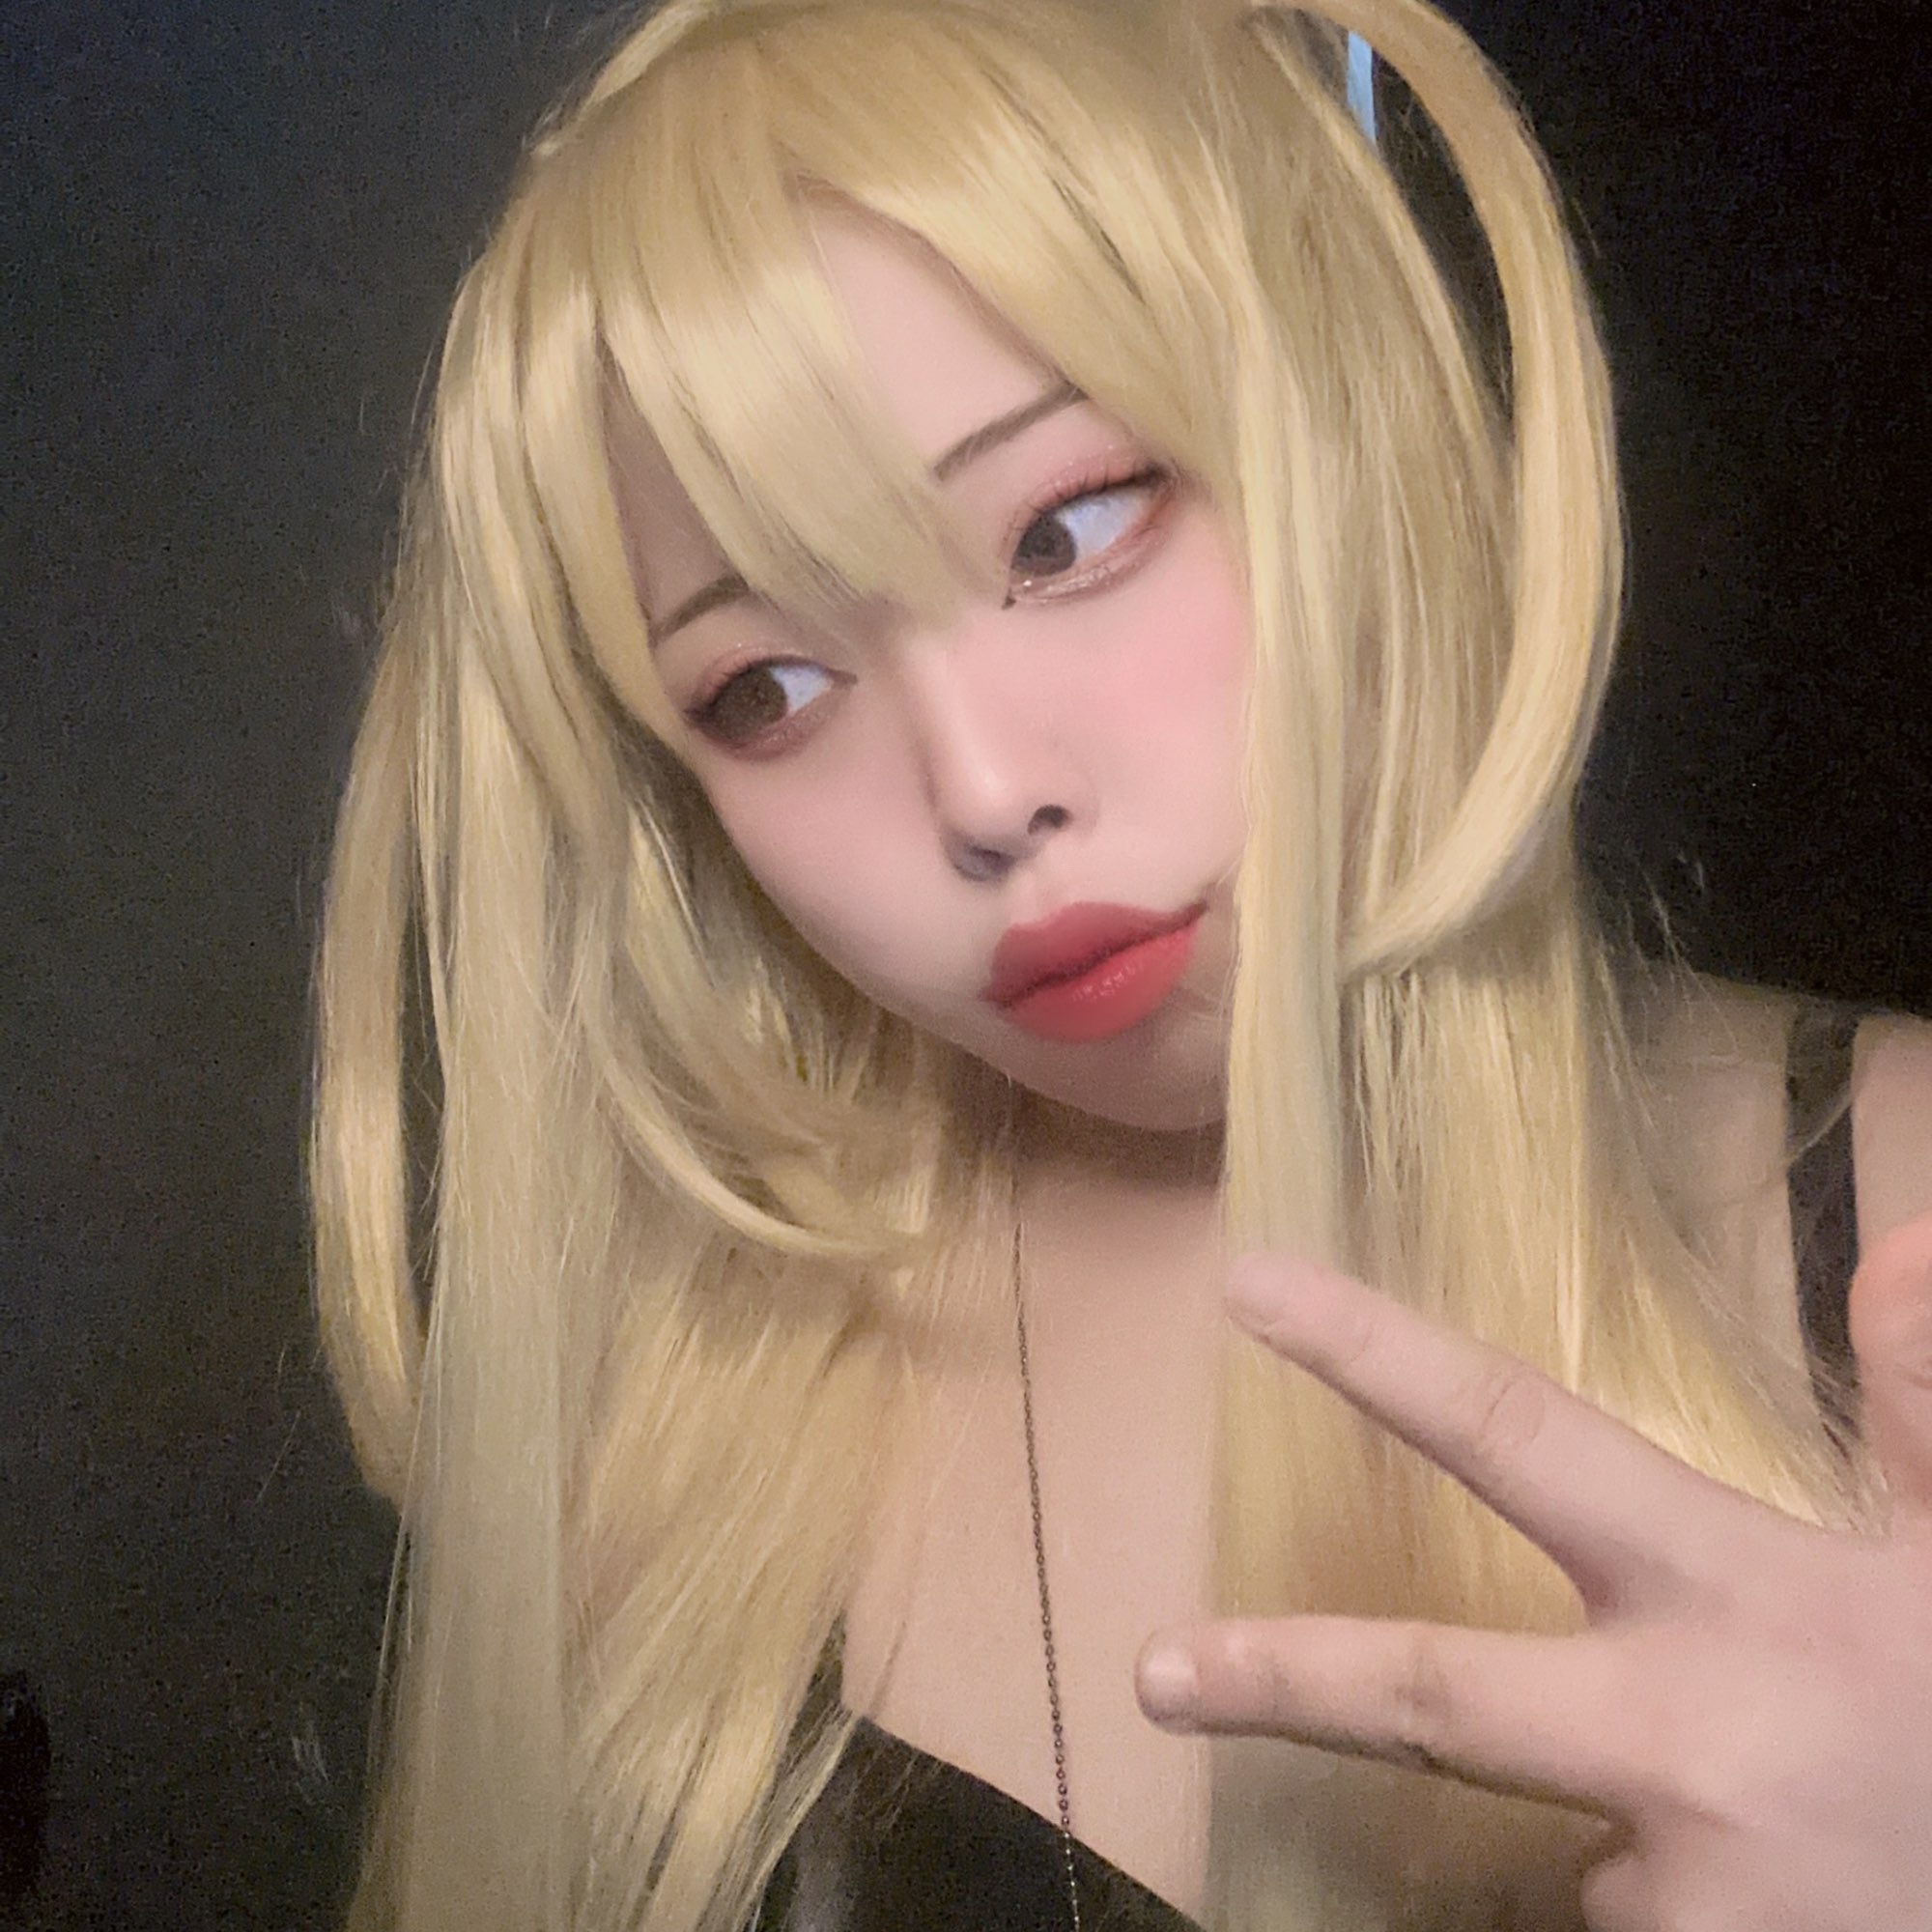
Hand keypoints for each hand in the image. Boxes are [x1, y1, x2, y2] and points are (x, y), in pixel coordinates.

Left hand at [1135, 1213, 1931, 1930]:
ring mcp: (1677, 1894)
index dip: (1376, 1357)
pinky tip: (1779, 1879)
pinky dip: (1675, 1882)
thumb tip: (1899, 1240)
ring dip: (1633, 1810)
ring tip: (1782, 1811)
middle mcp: (1675, 1745)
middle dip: (1279, 1681)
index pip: (1519, 1437)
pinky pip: (1633, 1914)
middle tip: (1157, 1673)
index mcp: (1734, 1599)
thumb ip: (1925, 1411)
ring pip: (1572, 1828)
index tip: (1248, 1291)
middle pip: (1425, 1697)